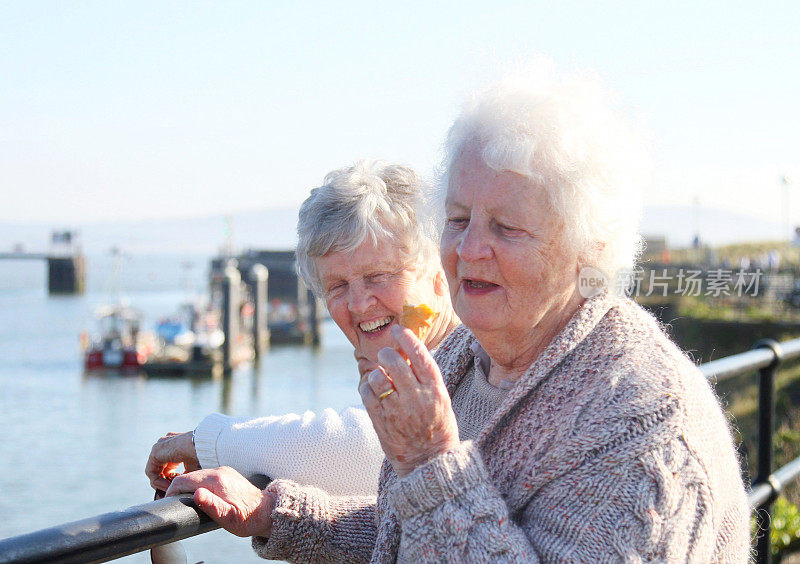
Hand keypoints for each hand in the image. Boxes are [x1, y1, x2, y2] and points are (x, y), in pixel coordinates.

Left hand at [146, 431, 200, 491]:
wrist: (203, 447)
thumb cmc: (202, 456)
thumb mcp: (192, 469)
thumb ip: (184, 476)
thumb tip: (181, 488)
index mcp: (175, 446)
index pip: (167, 466)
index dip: (171, 479)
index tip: (179, 488)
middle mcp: (165, 445)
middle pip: (159, 469)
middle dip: (165, 482)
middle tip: (173, 491)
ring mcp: (159, 447)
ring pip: (154, 471)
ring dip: (162, 483)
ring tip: (172, 490)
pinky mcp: (155, 452)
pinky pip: (151, 471)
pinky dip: (158, 482)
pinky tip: (169, 486)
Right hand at [166, 466, 275, 537]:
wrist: (266, 510)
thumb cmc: (247, 518)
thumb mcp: (227, 517)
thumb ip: (211, 505)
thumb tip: (196, 494)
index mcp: (216, 480)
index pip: (183, 480)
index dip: (171, 491)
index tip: (169, 503)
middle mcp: (219, 471)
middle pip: (189, 476)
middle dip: (178, 489)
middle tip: (175, 505)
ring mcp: (223, 471)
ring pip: (197, 475)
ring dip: (188, 487)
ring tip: (186, 502)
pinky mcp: (227, 474)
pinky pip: (206, 477)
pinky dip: (199, 485)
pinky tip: (200, 497)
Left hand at [359, 325, 459, 476]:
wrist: (429, 463)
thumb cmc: (437, 427)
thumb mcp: (441, 400)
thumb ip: (425, 378)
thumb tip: (406, 351)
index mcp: (435, 390)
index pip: (419, 355)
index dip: (407, 338)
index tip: (398, 329)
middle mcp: (417, 398)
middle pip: (394, 362)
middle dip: (386, 353)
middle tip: (385, 355)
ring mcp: (397, 410)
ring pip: (377, 377)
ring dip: (376, 373)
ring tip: (381, 378)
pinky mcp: (381, 421)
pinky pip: (366, 393)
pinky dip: (367, 387)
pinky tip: (373, 391)